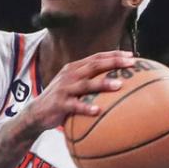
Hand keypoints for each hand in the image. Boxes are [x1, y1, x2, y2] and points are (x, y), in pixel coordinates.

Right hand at [21, 51, 135, 133]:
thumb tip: (117, 81)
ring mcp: (64, 89)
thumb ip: (89, 80)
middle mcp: (70, 75)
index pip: (97, 57)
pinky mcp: (59, 103)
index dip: (114, 55)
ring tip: (119, 85)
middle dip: (114, 62)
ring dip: (103, 84)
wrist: (36, 112)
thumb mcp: (74, 85)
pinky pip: (75, 106)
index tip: (131, 56)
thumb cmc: (62, 99)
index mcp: (75, 68)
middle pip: (94, 65)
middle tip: (131, 63)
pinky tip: (97, 110)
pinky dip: (86, 107)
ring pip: (86, 84)